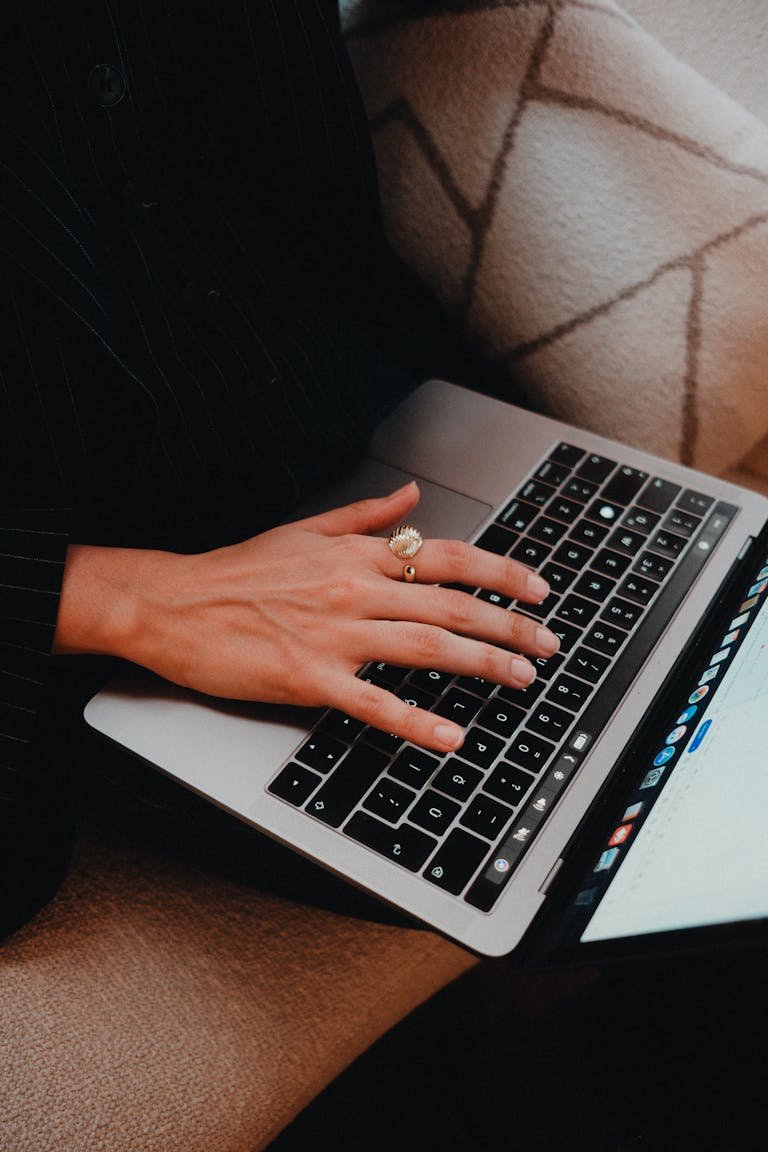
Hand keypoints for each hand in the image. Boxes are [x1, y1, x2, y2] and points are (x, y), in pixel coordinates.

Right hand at [56, 482, 558, 752]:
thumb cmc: (237, 571)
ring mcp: (336, 635)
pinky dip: (417, 721)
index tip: (538, 588)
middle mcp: (355, 590)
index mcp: (357, 556)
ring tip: (521, 680)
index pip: (448, 557)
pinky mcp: (311, 678)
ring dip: (483, 663)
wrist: (175, 604)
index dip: (502, 572)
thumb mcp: (305, 528)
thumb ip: (365, 515)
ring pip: (428, 646)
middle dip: (510, 625)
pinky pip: (376, 702)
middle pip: (452, 604)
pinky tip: (451, 736)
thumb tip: (410, 496)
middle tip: (547, 645)